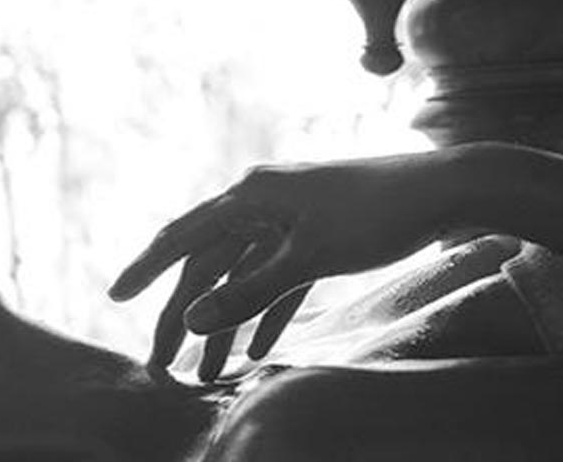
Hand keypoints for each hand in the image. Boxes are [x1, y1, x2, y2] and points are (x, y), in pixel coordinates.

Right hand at [109, 152, 452, 379]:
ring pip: (240, 279)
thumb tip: (193, 320)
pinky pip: (275, 281)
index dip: (145, 268)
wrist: (447, 189)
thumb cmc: (376, 213)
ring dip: (225, 325)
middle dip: (184, 318)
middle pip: (207, 268)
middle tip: (162, 363)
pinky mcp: (312, 238)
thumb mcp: (307, 258)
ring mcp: (285, 222)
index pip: (181, 237)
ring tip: (208, 373)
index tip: (115, 296)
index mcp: (249, 197)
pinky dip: (265, 314)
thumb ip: (247, 292)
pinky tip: (257, 352)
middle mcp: (259, 205)